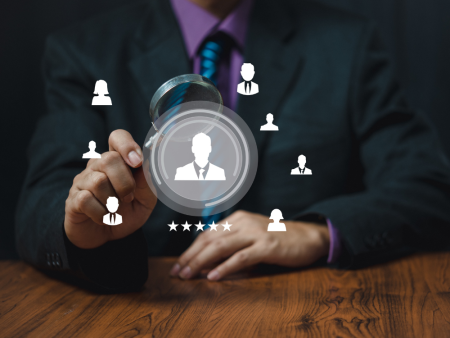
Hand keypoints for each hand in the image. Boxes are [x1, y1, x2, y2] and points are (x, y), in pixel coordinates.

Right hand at [64, 130, 156, 248]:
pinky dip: (101, 213)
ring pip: (98, 181)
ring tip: (114, 210)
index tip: (137, 162)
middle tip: (129, 197)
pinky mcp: (73, 199)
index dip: (127, 145)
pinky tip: (103, 217)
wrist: (107, 238)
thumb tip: (148, 162)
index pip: (118, 137)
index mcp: (118, 161)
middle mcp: (98, 166)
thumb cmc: (127, 213)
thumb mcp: (145, 199)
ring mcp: (83, 181)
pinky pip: (86, 200)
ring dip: (112, 201)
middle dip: (125, 182)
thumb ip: (148, 181)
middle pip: (109, 159)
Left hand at [170, 211, 329, 280]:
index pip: (207, 234)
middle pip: (209, 239)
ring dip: (201, 262)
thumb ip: (232, 242)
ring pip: (220, 247)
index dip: (190, 249)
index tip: (179, 264)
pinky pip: (241, 258)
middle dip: (190, 257)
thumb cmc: (277, 237)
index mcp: (237, 218)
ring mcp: (255, 233)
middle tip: (177, 272)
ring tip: (188, 275)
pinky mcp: (266, 246)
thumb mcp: (251, 233)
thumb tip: (208, 259)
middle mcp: (243, 222)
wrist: (307, 236)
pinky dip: (224, 267)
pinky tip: (213, 276)